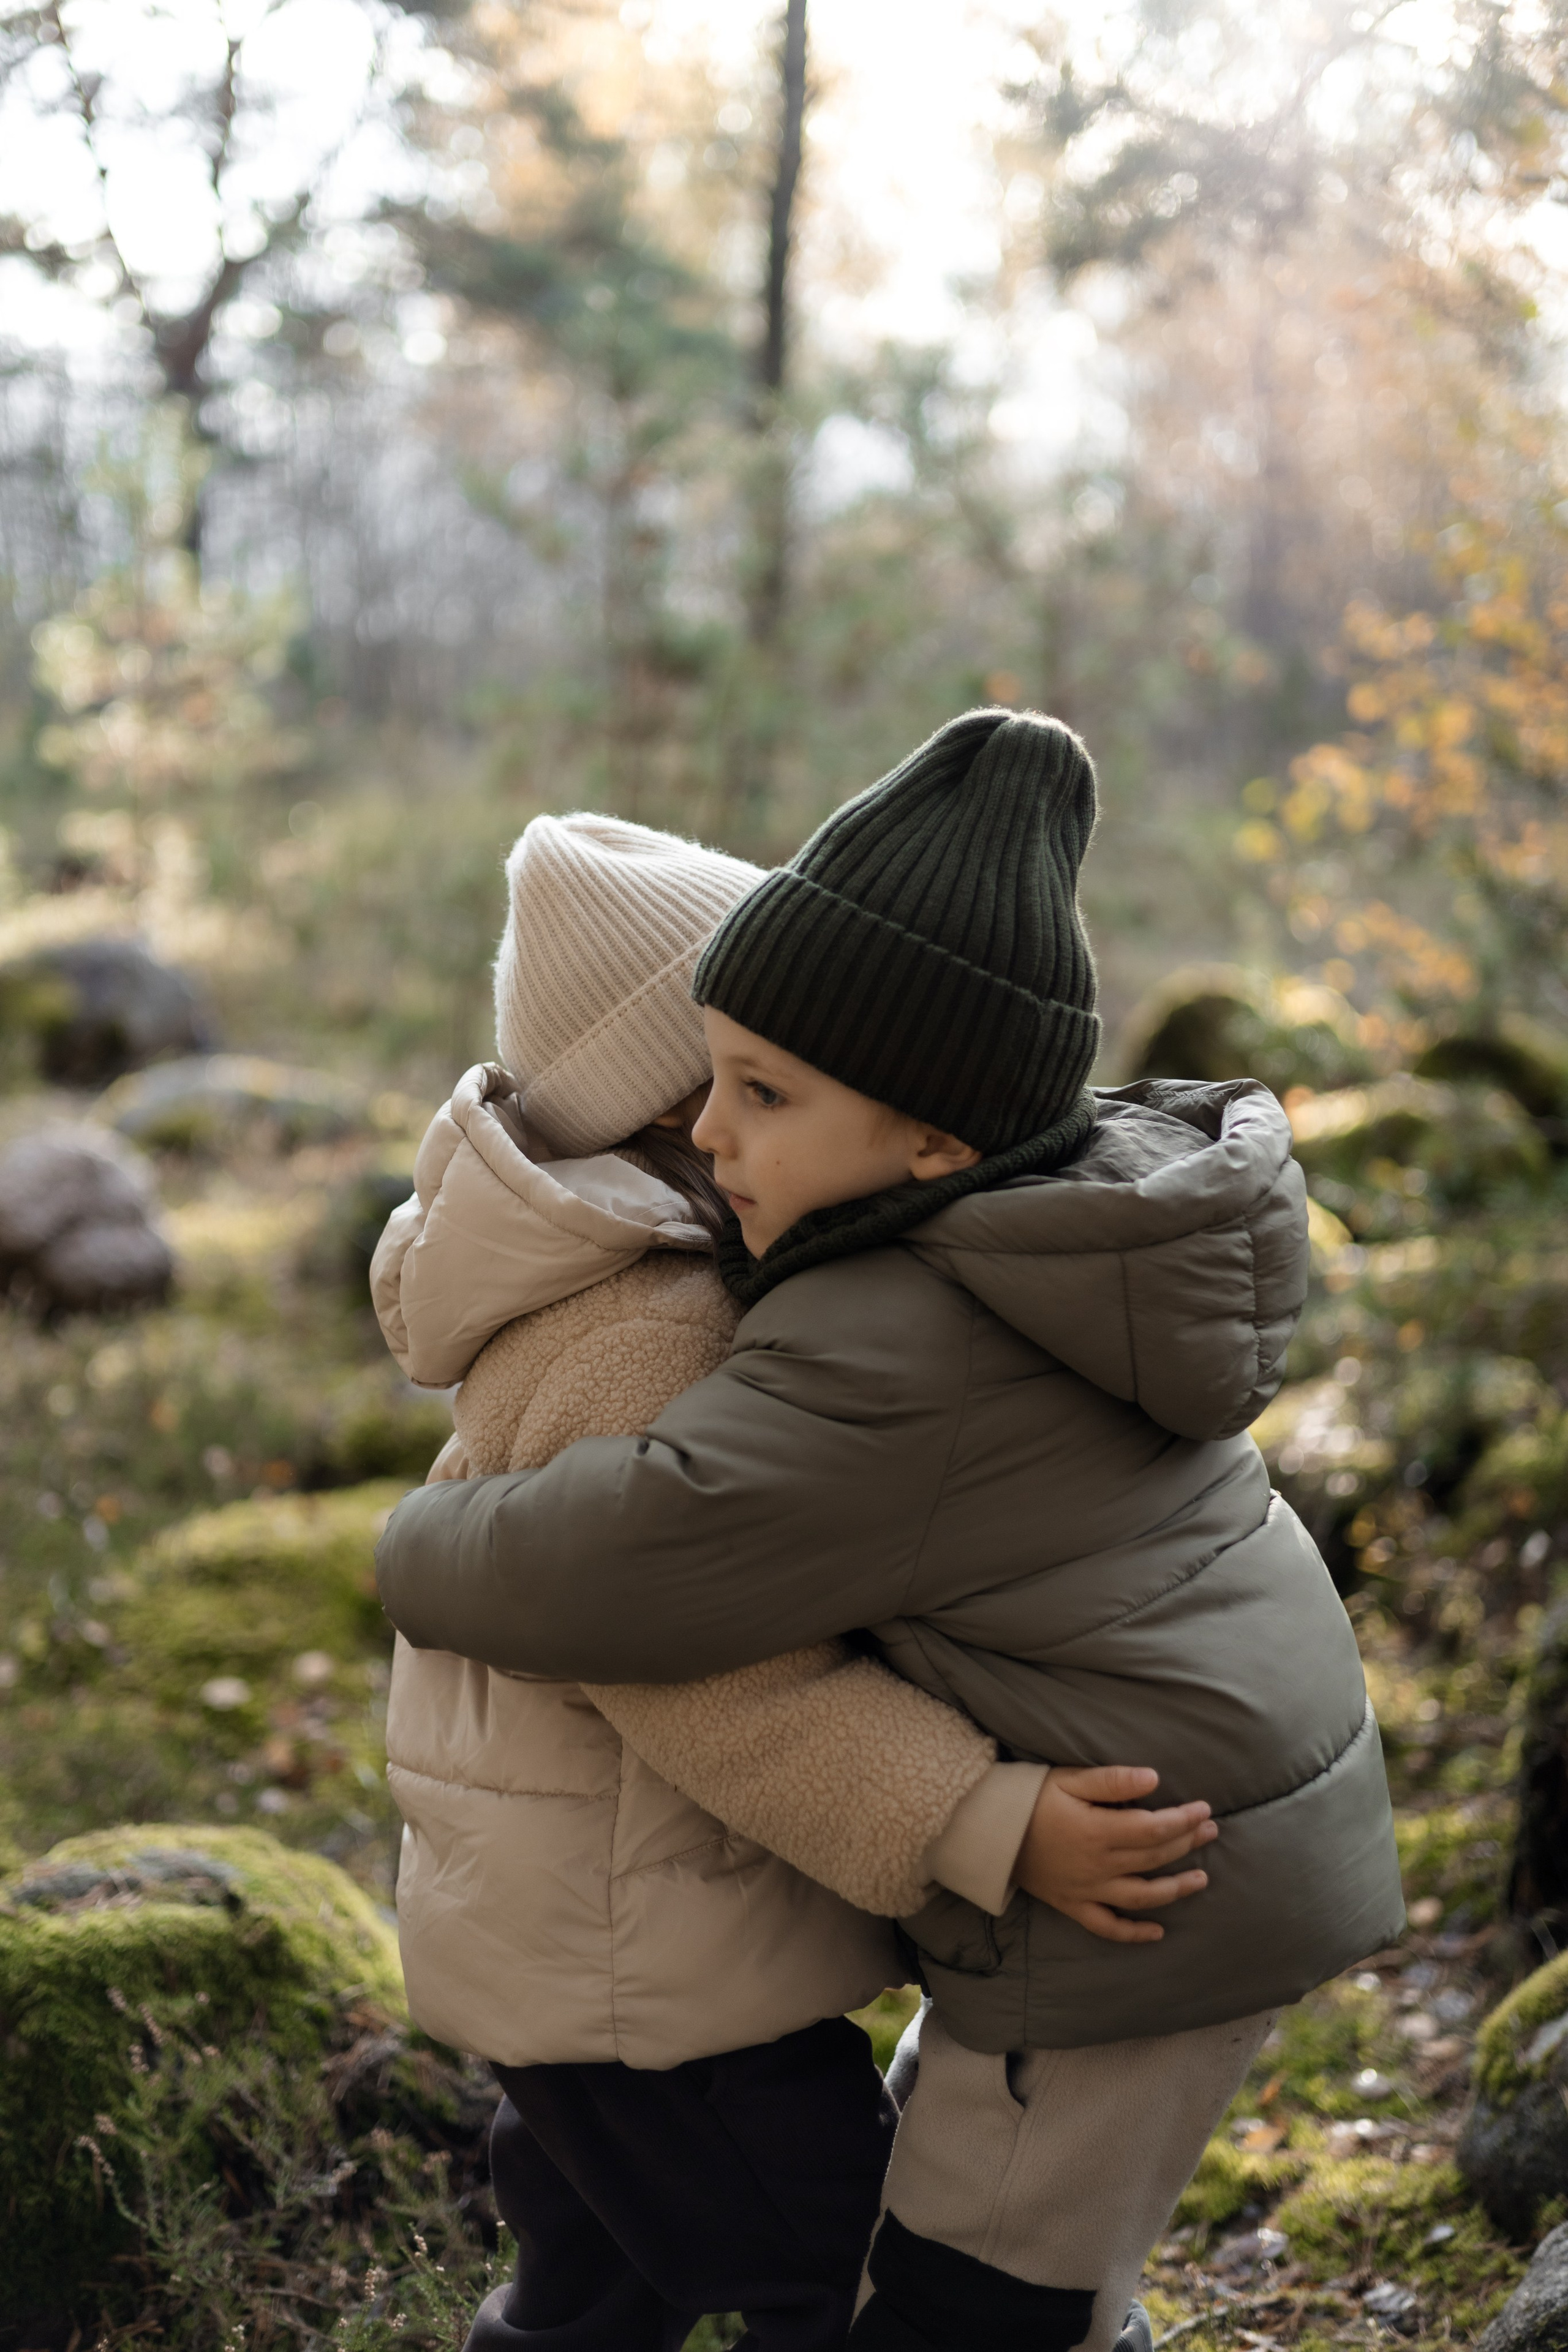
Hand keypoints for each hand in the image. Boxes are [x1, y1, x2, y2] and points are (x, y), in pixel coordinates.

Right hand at [1013, 1766, 1216, 1944]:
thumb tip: (1154, 1778)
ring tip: (1201, 1879)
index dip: (1183, 1820)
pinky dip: (1133, 1933)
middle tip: (1210, 1831)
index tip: (1204, 1810)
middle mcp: (1097, 1866)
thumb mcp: (1068, 1779)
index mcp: (1097, 1831)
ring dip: (1175, 1889)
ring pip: (1141, 1897)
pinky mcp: (1073, 1906)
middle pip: (1153, 1858)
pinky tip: (1158, 1932)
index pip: (1153, 1828)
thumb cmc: (1030, 1799)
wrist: (989, 1832)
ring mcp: (1086, 1890)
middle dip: (1186, 1844)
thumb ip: (1112, 1781)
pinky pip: (1107, 1926)